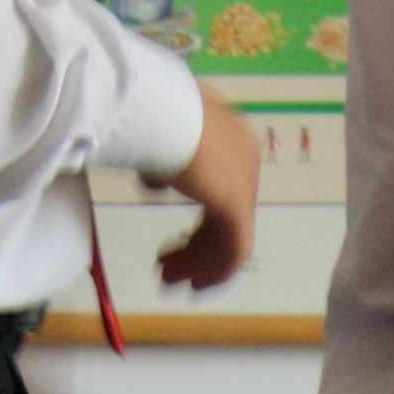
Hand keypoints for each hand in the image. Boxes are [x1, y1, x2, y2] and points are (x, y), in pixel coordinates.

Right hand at [154, 91, 259, 289]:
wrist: (159, 110)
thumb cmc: (149, 115)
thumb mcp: (155, 141)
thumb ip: (161, 167)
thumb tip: (156, 183)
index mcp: (228, 137)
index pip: (219, 192)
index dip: (198, 224)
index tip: (171, 244)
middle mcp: (243, 158)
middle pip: (225, 217)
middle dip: (196, 248)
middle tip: (168, 270)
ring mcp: (244, 181)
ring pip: (229, 236)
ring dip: (199, 263)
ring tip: (171, 281)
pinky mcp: (237, 203)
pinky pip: (234, 249)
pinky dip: (215, 270)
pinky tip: (193, 283)